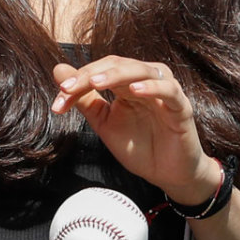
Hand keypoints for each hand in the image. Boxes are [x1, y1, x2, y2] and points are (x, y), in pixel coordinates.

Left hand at [50, 56, 222, 204]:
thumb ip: (84, 99)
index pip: (101, 70)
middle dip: (91, 75)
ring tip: (96, 82)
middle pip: (118, 65)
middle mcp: (146, 81)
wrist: (167, 175)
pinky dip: (152, 87)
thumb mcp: (104, 123)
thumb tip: (58, 70)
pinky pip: (168, 90)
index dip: (78, 80)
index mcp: (127, 83)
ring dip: (117, 75)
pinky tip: (135, 91)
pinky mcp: (181, 107)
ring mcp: (164, 92)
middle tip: (68, 88)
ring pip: (142, 71)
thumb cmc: (139, 147)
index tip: (59, 97)